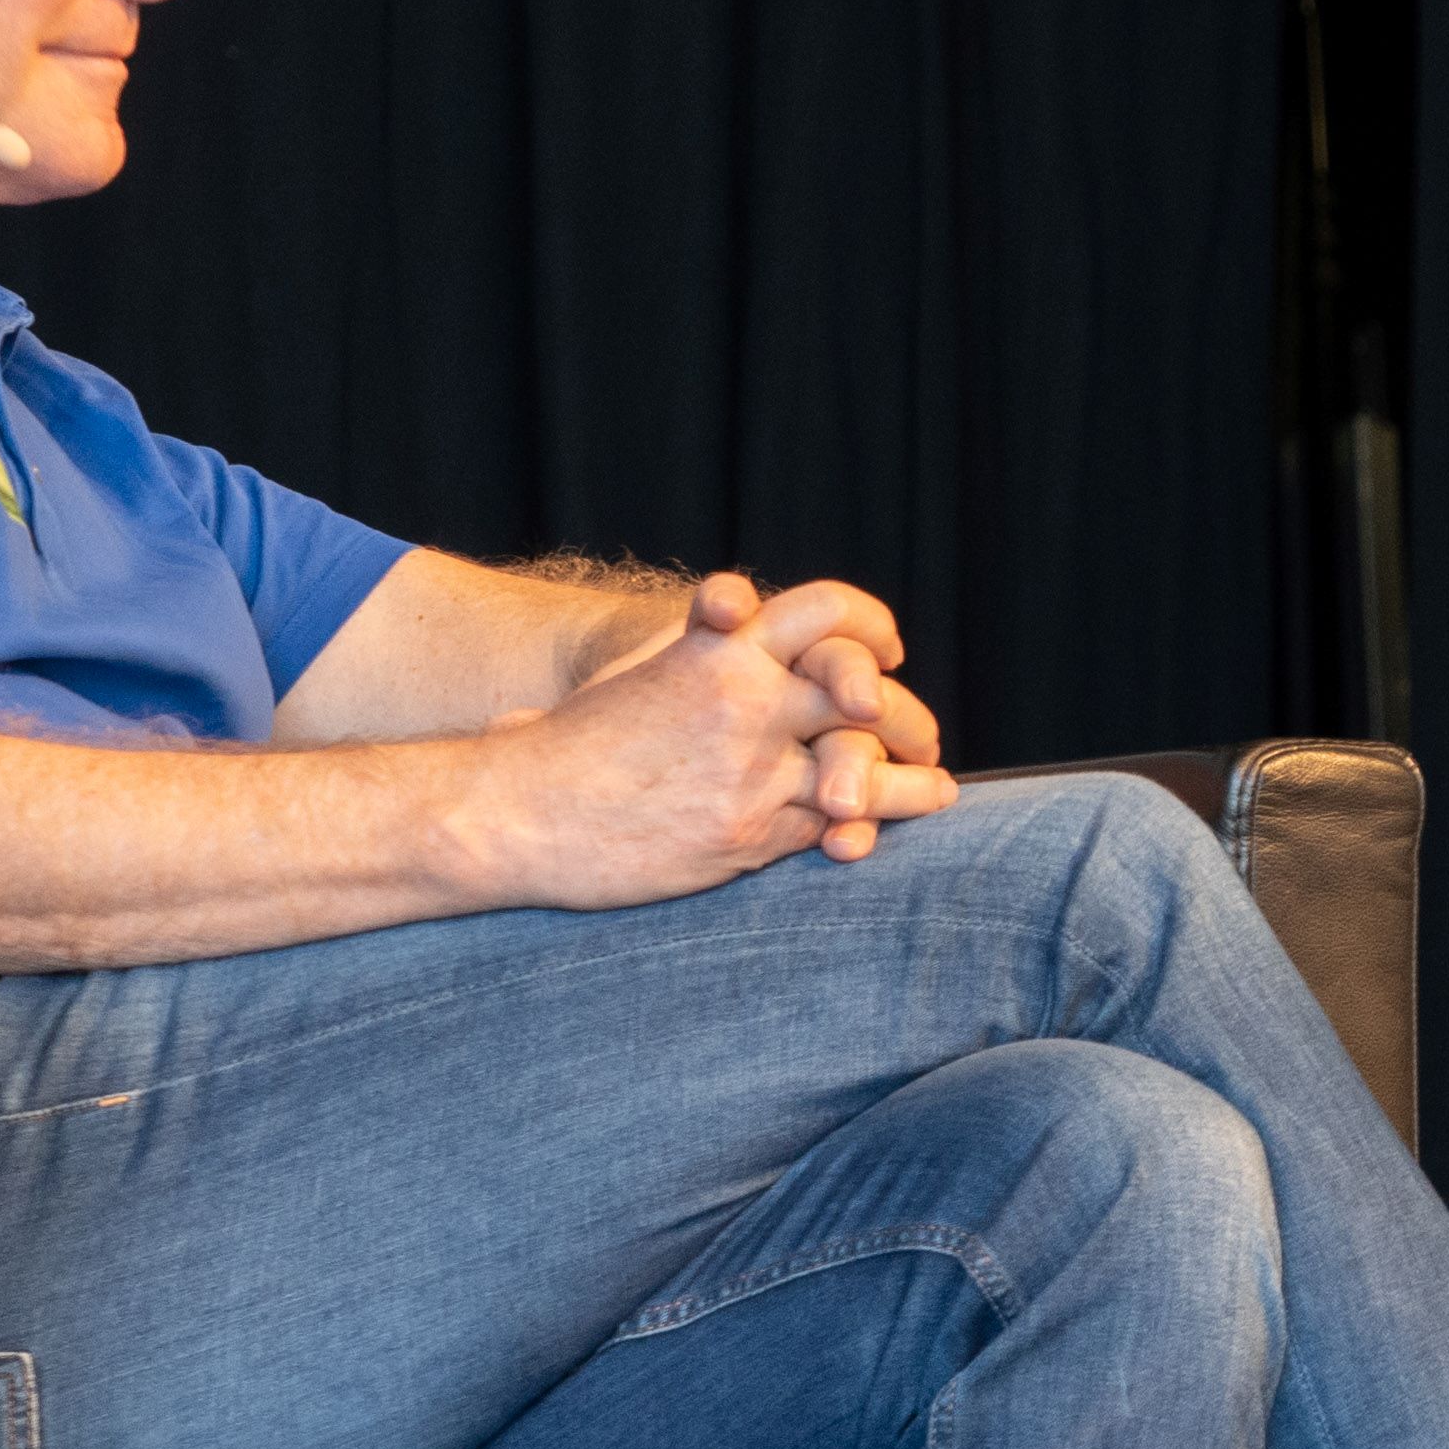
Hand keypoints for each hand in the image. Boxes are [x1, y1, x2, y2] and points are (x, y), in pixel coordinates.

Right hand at [473, 578, 959, 901]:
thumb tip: (730, 620)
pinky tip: (874, 836)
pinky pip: (827, 829)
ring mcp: (750, 770)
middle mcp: (744, 700)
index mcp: (717, 649)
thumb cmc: (564, 744)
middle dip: (903, 715)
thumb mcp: (638, 674)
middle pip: (862, 691)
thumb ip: (701, 652)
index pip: (823, 612)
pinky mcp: (747, 834)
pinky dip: (859, 832)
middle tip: (919, 731)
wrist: (512, 811)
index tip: (887, 648)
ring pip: (863, 768)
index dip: (867, 627)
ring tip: (936, 786)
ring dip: (908, 781)